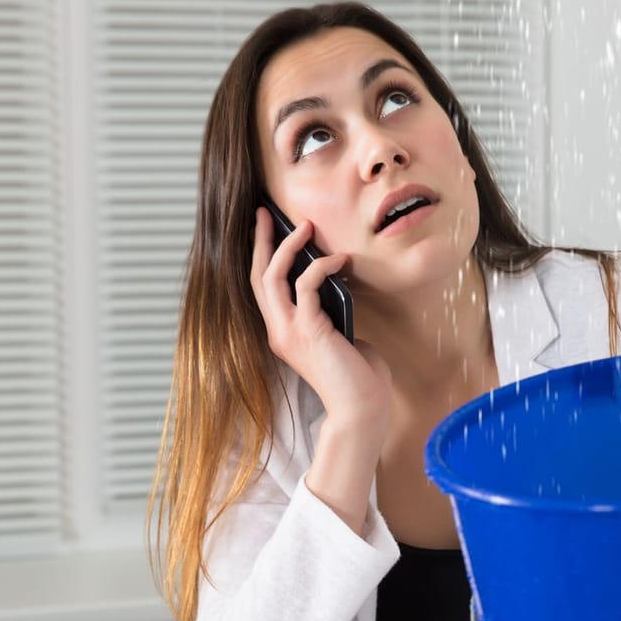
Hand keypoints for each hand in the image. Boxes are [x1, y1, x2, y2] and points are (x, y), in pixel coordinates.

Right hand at [250, 207, 390, 440]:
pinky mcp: (309, 331)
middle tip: (267, 213)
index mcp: (282, 333)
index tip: (265, 228)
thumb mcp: (337, 335)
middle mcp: (278, 332)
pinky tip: (341, 260)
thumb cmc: (358, 376)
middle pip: (258, 276)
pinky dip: (322, 266)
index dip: (260, 255)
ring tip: (306, 227)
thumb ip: (328, 312)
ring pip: (274, 277)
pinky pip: (307, 285)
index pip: (261, 288)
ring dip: (288, 247)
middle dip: (261, 241)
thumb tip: (334, 280)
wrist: (362, 408)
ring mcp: (290, 332)